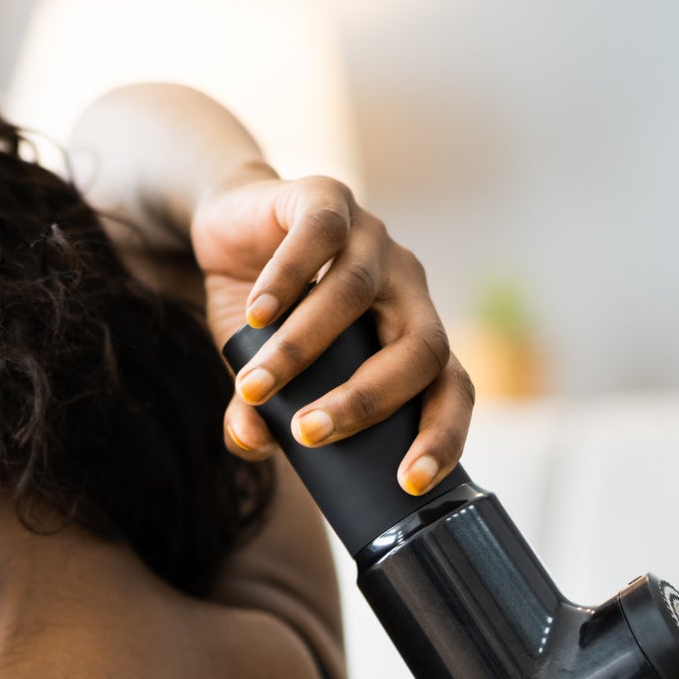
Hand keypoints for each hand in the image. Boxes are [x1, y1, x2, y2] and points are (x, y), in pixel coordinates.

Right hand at [191, 170, 474, 495]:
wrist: (228, 228)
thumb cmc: (264, 313)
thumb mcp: (259, 371)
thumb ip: (258, 413)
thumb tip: (251, 445)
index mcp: (408, 334)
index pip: (450, 389)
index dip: (441, 435)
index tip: (407, 481)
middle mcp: (404, 287)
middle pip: (419, 347)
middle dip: (366, 400)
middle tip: (309, 433)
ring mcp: (372, 239)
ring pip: (356, 294)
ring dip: (304, 348)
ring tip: (257, 386)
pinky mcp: (327, 198)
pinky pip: (320, 236)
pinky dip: (286, 279)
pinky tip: (256, 314)